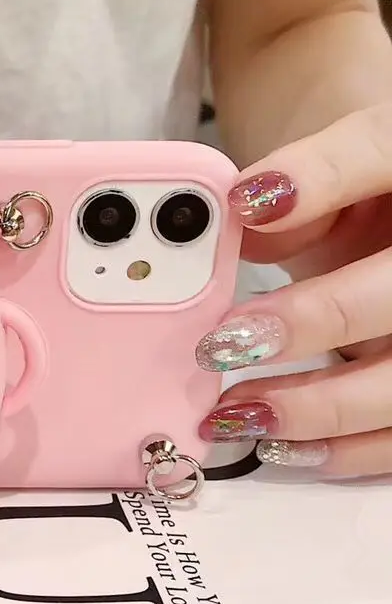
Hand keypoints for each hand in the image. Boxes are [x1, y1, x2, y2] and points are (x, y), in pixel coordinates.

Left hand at [194, 104, 391, 477]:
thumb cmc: (369, 191)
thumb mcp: (339, 165)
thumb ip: (302, 179)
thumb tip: (242, 208)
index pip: (380, 153)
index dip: (319, 178)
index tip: (246, 202)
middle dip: (317, 321)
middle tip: (228, 340)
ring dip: (318, 407)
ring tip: (239, 411)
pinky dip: (343, 450)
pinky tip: (282, 447)